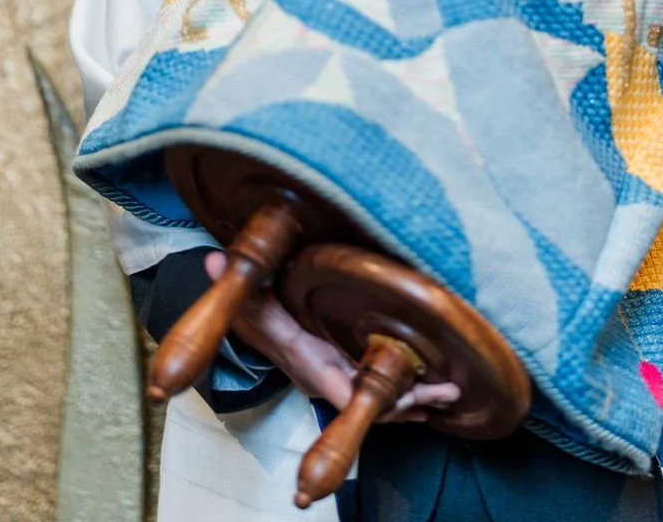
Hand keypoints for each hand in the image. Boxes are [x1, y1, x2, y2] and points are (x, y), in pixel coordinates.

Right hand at [205, 252, 460, 420]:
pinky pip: (383, 390)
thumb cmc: (263, 316)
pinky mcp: (352, 370)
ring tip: (450, 390)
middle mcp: (330, 377)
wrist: (262, 327)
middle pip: (372, 401)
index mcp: (311, 362)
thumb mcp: (251, 302)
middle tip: (443, 390)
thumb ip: (237, 285)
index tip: (405, 394)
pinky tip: (437, 387)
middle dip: (409, 399)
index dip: (373, 397)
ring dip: (416, 397)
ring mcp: (342, 377)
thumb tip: (212, 260)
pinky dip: (409, 391)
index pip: (343, 389)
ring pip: (382, 399)